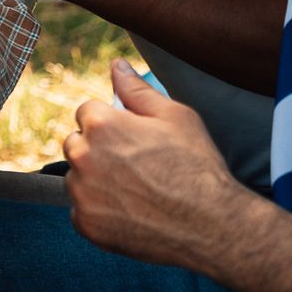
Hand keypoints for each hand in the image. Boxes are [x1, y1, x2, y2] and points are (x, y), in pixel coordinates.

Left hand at [64, 59, 251, 268]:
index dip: (113, 125)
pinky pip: (83, 211)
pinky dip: (100, 212)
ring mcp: (81, 193)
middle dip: (98, 150)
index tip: (134, 141)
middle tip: (135, 167)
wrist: (213, 226)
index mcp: (100, 124)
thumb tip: (116, 66)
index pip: (88, 113)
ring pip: (78, 178)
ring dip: (96, 181)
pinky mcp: (86, 224)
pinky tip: (131, 213)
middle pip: (77, 144)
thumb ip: (137, 89)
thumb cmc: (197, 167)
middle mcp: (82, 156)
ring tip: (137, 191)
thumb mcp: (175, 117)